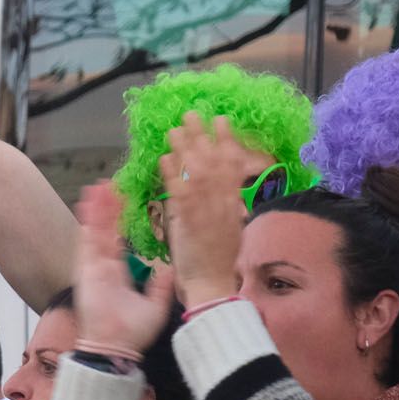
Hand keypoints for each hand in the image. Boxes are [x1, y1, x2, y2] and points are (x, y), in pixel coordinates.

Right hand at [70, 182, 175, 356]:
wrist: (117, 347)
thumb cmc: (133, 332)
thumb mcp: (155, 306)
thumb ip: (161, 286)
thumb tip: (169, 269)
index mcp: (117, 274)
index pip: (118, 242)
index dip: (120, 223)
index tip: (123, 205)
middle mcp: (103, 268)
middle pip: (105, 231)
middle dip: (108, 209)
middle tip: (111, 186)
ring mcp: (93, 267)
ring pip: (96, 231)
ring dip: (97, 209)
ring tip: (99, 186)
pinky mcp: (86, 269)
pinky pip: (87, 240)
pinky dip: (87, 221)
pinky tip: (88, 202)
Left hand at [159, 112, 250, 302]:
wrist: (213, 286)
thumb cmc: (218, 264)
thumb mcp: (229, 230)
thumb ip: (225, 209)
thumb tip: (226, 192)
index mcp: (233, 206)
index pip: (232, 167)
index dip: (226, 141)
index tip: (220, 120)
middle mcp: (223, 204)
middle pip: (214, 163)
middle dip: (202, 136)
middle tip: (192, 113)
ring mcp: (206, 212)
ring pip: (196, 173)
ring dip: (185, 149)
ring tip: (175, 128)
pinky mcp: (188, 222)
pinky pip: (179, 193)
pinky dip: (173, 175)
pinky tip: (165, 158)